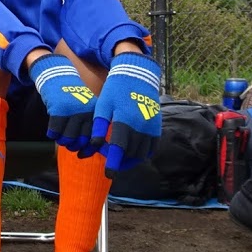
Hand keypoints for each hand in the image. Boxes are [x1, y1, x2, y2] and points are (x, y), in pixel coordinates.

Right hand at [27, 53, 96, 151]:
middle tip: (68, 144)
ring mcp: (73, 111)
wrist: (58, 76)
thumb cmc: (71, 98)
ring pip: (67, 139)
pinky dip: (52, 134)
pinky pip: (54, 132)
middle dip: (73, 146)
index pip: (95, 139)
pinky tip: (52, 131)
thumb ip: (88, 128)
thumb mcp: (86, 109)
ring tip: (59, 136)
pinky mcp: (59, 110)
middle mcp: (86, 112)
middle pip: (80, 142)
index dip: (88, 150)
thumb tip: (87, 152)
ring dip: (61, 141)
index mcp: (95, 113)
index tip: (82, 155)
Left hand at [89, 52, 161, 176]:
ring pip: (141, 154)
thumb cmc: (116, 90)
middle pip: (130, 154)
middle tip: (109, 158)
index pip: (119, 150)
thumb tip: (95, 145)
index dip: (114, 164)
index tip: (109, 175)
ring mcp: (151, 128)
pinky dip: (142, 154)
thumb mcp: (103, 106)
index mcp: (125, 122)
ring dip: (130, 159)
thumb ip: (99, 127)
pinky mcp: (157, 128)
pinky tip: (132, 152)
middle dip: (119, 161)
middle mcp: (140, 127)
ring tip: (120, 157)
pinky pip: (151, 148)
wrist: (138, 76)